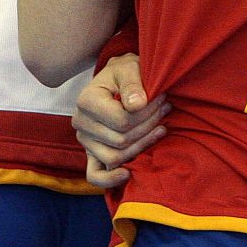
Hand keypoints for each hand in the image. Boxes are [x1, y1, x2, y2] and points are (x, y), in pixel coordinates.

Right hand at [72, 53, 167, 188]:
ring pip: (115, 157)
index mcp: (86, 101)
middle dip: (149, 126)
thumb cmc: (125, 72)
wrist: (117, 79)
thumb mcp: (130, 68)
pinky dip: (110, 179)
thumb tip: (138, 105)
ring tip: (160, 127)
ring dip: (142, 145)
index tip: (162, 99)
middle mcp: (80, 122)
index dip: (147, 114)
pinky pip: (94, 175)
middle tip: (165, 108)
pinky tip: (128, 173)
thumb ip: (133, 83)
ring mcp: (85, 140)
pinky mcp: (91, 152)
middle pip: (121, 139)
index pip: (122, 121)